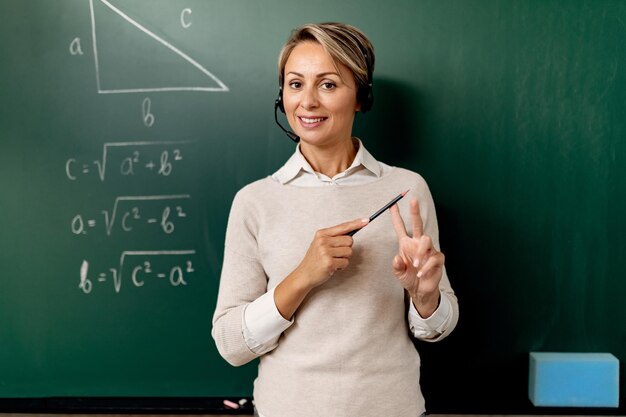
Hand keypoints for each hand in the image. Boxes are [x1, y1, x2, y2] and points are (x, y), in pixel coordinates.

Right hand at [296, 218, 368, 289]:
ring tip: (333, 260)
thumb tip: (352, 231)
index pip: (343, 227)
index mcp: (322, 234)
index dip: (356, 224)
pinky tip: (333, 267)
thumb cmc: (315, 259)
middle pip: (349, 241)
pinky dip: (342, 266)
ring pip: (349, 252)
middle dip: (346, 249)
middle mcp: (323, 241)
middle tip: (335, 254)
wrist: (305, 274)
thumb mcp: (321, 243)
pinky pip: (346, 262)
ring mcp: (325, 252)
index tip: (366, 221)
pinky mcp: (329, 262)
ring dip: (344, 258)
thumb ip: (334, 237)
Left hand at [390, 199, 443, 316]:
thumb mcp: (398, 273)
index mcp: (406, 244)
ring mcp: (429, 250)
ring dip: (420, 252)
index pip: (401, 227)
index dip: (396, 216)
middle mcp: (418, 244)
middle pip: (418, 224)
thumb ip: (396, 266)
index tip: (392, 204)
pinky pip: (433, 258)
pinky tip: (420, 273)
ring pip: (427, 240)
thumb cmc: (408, 278)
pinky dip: (425, 267)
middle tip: (413, 200)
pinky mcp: (437, 259)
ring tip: (415, 265)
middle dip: (415, 212)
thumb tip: (397, 258)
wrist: (420, 290)